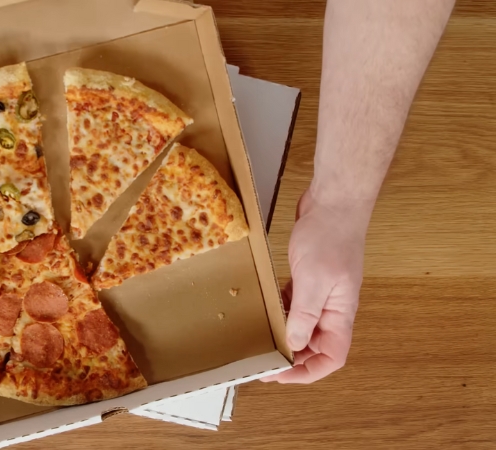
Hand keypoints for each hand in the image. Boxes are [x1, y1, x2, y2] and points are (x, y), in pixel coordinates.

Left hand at [262, 186, 368, 382]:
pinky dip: (282, 312)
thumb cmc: (330, 237)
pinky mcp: (309, 277)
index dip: (308, 372)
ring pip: (303, 326)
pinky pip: (295, 304)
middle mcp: (333, 308)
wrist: (334, 202)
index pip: (332, 357)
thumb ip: (304, 314)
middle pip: (315, 346)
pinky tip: (265, 312)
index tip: (280, 375)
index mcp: (340, 314)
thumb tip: (294, 344)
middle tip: (261, 362)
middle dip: (291, 359)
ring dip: (285, 336)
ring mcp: (321, 292)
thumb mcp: (314, 279)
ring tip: (260, 343)